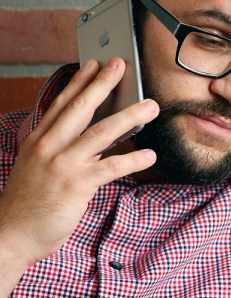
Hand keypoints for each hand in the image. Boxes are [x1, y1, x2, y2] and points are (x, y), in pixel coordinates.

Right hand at [0, 58, 158, 269]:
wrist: (11, 234)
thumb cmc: (28, 205)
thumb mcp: (37, 170)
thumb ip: (61, 153)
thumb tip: (94, 145)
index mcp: (38, 141)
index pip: (61, 104)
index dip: (79, 82)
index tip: (93, 63)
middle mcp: (49, 147)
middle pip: (80, 109)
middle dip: (103, 84)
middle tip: (120, 65)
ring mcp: (63, 164)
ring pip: (101, 133)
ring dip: (129, 117)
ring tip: (150, 106)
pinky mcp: (77, 185)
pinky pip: (111, 167)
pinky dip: (133, 159)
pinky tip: (150, 155)